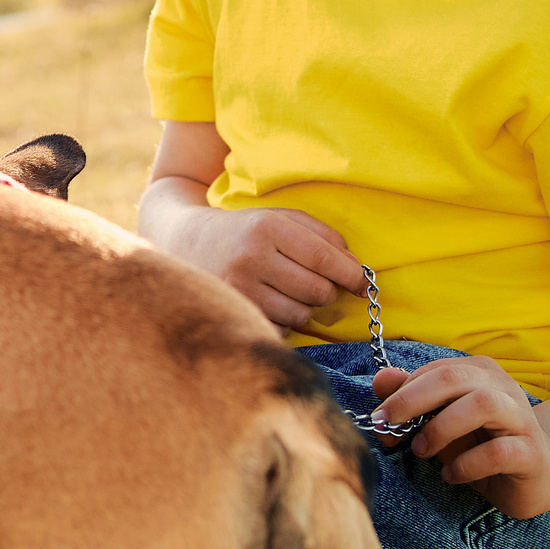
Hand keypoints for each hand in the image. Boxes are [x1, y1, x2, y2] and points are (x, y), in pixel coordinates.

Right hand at [167, 205, 368, 329]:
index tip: (364, 283)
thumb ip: (322, 236)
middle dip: (326, 291)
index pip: (324, 257)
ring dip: (304, 308)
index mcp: (267, 227)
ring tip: (287, 292)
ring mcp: (238, 289)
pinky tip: (269, 304)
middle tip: (316, 284)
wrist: (185, 240)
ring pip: (300, 315)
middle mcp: (251, 258)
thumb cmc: (246, 230)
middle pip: (317, 291)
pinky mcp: (231, 314)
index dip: (351, 274)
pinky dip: (283, 322)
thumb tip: (358, 270)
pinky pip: (279, 330)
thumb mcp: (281, 218)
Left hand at [369, 357, 549, 519]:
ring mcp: (521, 418)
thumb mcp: (442, 422)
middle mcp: (502, 388)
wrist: (539, 473)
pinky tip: (451, 475)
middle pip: (455, 377)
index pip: (435, 371)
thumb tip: (382, 379)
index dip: (402, 393)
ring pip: (482, 404)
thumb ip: (412, 400)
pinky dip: (467, 464)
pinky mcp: (530, 452)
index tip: (379, 419)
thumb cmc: (482, 444)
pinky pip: (498, 451)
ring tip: (422, 450)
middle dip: (414, 399)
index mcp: (480, 373)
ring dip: (442, 428)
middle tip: (388, 426)